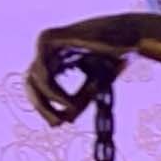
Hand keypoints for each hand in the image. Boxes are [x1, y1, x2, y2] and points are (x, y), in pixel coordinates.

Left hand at [26, 16, 146, 124]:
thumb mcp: (94, 83)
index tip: (59, 124)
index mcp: (55, 57)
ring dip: (48, 102)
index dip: (45, 106)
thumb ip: (79, 99)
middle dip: (41, 106)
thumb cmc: (114, 57)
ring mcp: (46, 42)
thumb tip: (66, 120)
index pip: (38, 86)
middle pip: (31, 83)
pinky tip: (67, 104)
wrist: (130, 37)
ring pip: (34, 80)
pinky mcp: (48, 39)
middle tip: (56, 124)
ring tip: (67, 114)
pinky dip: (53, 92)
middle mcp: (48, 49)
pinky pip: (43, 73)